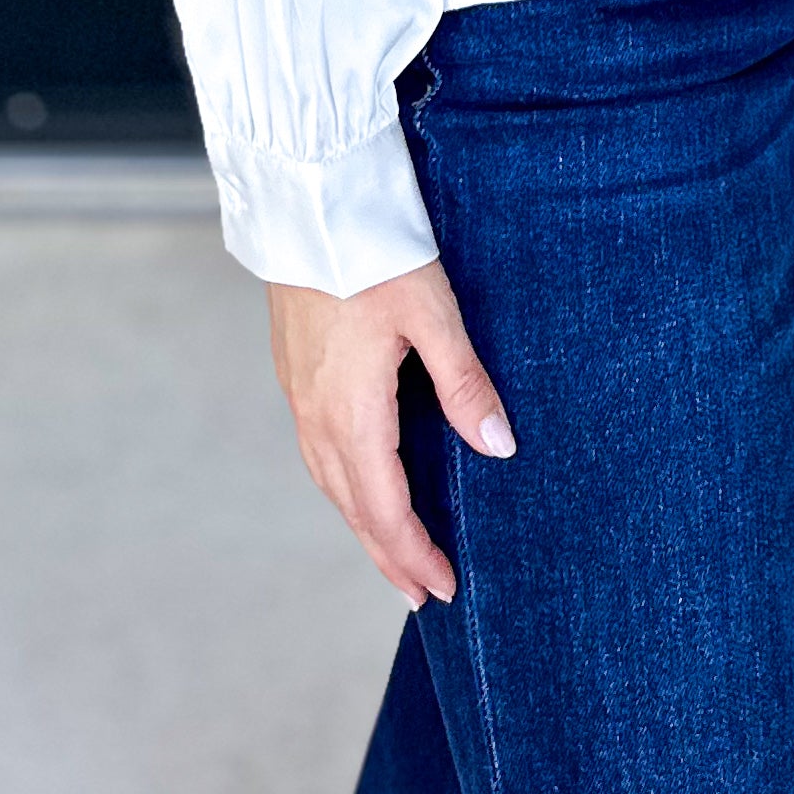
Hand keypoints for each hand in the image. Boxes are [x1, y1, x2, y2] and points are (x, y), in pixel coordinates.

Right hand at [266, 258, 514, 605]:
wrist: (307, 199)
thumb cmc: (373, 248)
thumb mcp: (434, 313)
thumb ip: (464, 382)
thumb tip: (498, 446)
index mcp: (352, 412)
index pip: (385, 510)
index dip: (414, 555)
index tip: (443, 589)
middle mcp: (317, 415)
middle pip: (354, 508)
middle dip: (389, 555)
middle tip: (423, 593)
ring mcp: (299, 394)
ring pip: (331, 482)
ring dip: (365, 523)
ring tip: (395, 551)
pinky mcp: (294, 372)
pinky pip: (319, 451)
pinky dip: (345, 484)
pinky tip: (363, 480)